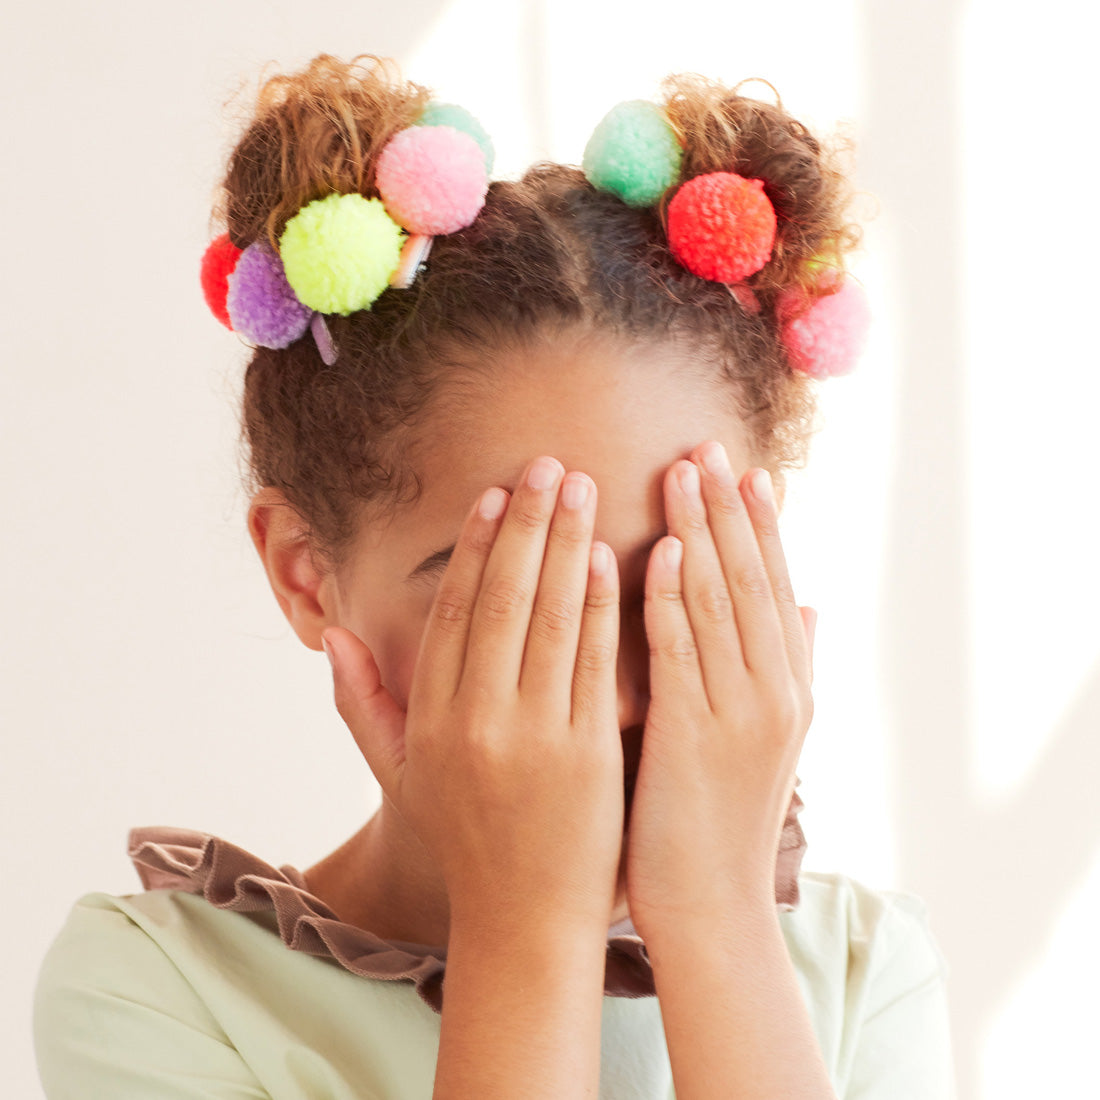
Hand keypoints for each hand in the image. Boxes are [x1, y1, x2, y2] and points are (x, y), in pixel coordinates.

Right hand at [322, 457, 623, 932]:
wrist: (525, 920)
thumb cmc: (464, 838)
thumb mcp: (400, 775)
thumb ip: (360, 704)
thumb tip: (331, 634)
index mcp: (431, 720)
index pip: (452, 612)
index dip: (472, 547)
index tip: (492, 494)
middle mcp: (477, 720)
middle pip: (501, 599)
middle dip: (525, 524)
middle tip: (546, 465)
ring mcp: (534, 736)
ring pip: (548, 619)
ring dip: (565, 545)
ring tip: (579, 487)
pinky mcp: (588, 754)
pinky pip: (593, 663)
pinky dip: (600, 605)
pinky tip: (610, 555)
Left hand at [626, 441, 815, 936]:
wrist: (711, 908)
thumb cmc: (722, 818)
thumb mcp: (769, 736)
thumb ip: (787, 665)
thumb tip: (809, 603)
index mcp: (789, 687)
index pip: (775, 585)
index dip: (760, 525)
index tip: (743, 468)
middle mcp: (775, 692)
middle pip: (752, 580)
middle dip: (729, 510)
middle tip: (708, 445)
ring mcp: (739, 714)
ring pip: (722, 603)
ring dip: (701, 533)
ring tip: (682, 472)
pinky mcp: (693, 737)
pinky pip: (683, 653)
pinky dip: (674, 598)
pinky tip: (661, 550)